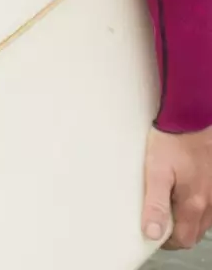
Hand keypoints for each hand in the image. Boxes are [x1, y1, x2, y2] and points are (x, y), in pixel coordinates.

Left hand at [145, 125, 211, 248]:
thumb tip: (152, 232)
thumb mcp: (155, 172)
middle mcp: (211, 202)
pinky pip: (210, 205)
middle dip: (178, 231)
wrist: (191, 118)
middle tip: (159, 220)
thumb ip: (155, 204)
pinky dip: (199, 206)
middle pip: (195, 232)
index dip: (167, 241)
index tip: (154, 233)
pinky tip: (185, 193)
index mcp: (194, 203)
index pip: (184, 240)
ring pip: (205, 220)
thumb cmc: (172, 141)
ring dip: (189, 219)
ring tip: (170, 204)